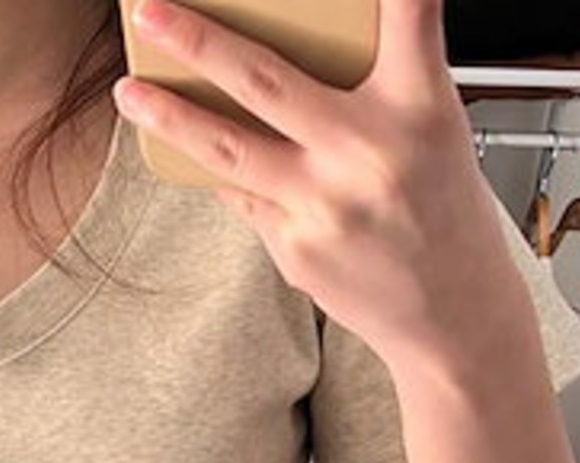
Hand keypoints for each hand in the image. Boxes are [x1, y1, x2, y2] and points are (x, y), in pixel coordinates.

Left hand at [113, 0, 514, 362]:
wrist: (449, 316)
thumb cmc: (442, 215)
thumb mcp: (436, 134)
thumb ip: (380, 89)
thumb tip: (290, 57)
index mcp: (421, 109)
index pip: (409, 17)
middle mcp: (367, 153)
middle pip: (265, 81)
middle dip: (197, 40)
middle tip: (149, 12)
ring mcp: (323, 205)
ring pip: (227, 148)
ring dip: (169, 115)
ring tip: (129, 92)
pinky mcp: (294, 248)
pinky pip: (241, 194)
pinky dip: (218, 167)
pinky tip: (193, 149)